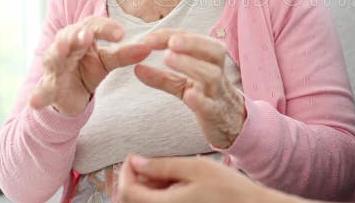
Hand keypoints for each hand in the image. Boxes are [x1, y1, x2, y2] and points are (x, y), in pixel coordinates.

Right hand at [29, 16, 151, 116]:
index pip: (92, 26)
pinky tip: (35, 102)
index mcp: (81, 36)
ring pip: (53, 57)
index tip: (121, 34)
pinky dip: (39, 95)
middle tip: (86, 35)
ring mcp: (54, 67)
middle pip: (69, 36)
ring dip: (58, 52)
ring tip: (63, 50)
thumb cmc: (88, 68)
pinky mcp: (48, 88)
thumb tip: (149, 48)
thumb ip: (126, 54)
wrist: (69, 94)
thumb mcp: (108, 61)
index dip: (106, 28)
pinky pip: (42, 91)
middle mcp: (64, 47)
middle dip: (77, 35)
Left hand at [117, 155, 301, 202]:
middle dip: (138, 179)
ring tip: (172, 171)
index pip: (127, 192)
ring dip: (151, 187)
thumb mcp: (195, 168)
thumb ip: (162, 165)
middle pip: (135, 199)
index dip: (125, 172)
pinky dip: (163, 194)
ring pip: (148, 202)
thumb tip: (136, 161)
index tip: (134, 156)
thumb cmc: (228, 189)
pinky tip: (179, 183)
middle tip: (155, 162)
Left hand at [135, 29, 245, 147]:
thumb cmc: (208, 99)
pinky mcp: (216, 115)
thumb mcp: (184, 86)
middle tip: (169, 41)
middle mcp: (217, 73)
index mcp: (210, 61)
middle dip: (191, 43)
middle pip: (213, 51)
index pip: (194, 41)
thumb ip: (162, 77)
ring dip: (191, 64)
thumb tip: (136, 68)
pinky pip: (211, 106)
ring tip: (168, 58)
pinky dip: (200, 100)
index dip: (172, 36)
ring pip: (212, 75)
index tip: (148, 39)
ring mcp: (218, 94)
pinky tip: (189, 95)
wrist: (233, 125)